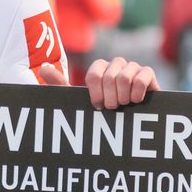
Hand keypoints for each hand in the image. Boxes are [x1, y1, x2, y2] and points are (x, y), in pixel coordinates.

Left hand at [40, 57, 160, 109]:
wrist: (130, 126)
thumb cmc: (103, 112)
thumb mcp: (79, 101)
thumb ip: (61, 85)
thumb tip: (43, 68)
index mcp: (98, 69)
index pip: (93, 75)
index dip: (95, 94)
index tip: (97, 106)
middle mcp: (115, 65)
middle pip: (110, 76)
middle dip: (110, 98)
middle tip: (111, 109)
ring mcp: (132, 68)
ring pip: (125, 75)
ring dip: (123, 96)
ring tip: (124, 105)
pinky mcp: (148, 74)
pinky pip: (143, 75)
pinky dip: (138, 91)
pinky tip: (136, 100)